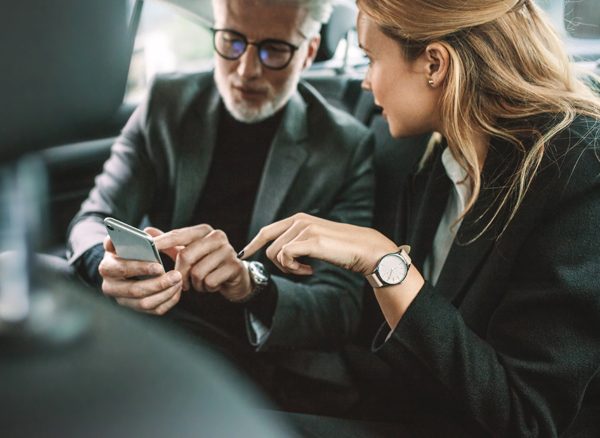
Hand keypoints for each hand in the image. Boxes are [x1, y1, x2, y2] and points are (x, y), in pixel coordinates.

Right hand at [98, 235, 182, 314]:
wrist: (123, 265)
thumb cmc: (128, 250)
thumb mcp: (125, 239)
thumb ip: (132, 235)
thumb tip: (147, 232)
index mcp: (107, 267)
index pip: (122, 269)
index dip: (141, 268)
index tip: (160, 266)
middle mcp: (111, 287)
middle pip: (134, 291)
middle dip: (158, 284)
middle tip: (176, 276)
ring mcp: (123, 300)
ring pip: (145, 303)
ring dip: (165, 293)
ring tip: (179, 281)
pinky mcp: (136, 309)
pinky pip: (154, 310)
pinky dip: (168, 300)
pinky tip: (177, 289)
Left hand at [153, 224, 252, 301]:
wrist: (236, 276)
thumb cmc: (208, 263)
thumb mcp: (189, 251)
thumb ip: (170, 242)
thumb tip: (147, 231)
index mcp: (204, 230)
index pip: (178, 235)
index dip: (162, 242)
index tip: (149, 247)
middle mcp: (217, 237)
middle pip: (186, 255)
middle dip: (180, 272)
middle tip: (181, 281)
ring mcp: (228, 251)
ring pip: (197, 272)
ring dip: (195, 283)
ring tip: (200, 282)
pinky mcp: (234, 266)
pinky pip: (210, 281)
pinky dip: (207, 288)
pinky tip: (211, 285)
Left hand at [241, 213, 397, 275]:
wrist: (364, 249)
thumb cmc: (341, 249)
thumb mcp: (316, 241)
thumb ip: (298, 242)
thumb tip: (280, 253)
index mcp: (298, 219)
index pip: (267, 230)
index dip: (253, 243)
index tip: (244, 254)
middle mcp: (299, 221)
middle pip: (269, 246)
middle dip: (279, 264)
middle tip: (298, 271)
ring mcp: (304, 229)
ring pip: (277, 254)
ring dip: (289, 268)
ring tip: (307, 270)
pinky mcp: (310, 240)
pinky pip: (286, 257)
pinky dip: (295, 269)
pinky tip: (310, 271)